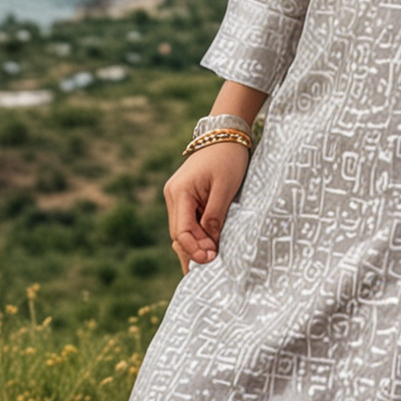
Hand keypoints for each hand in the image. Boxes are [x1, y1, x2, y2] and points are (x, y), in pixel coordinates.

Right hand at [164, 141, 250, 272]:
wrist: (226, 134)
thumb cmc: (227, 158)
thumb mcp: (225, 188)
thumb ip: (215, 216)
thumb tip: (209, 245)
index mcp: (179, 192)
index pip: (181, 231)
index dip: (195, 249)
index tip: (213, 258)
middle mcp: (172, 195)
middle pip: (178, 234)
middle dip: (194, 251)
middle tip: (213, 266)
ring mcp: (176, 196)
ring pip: (181, 230)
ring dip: (194, 245)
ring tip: (209, 263)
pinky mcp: (185, 196)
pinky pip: (187, 221)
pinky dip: (195, 235)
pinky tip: (206, 248)